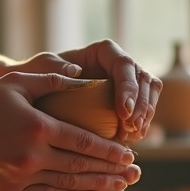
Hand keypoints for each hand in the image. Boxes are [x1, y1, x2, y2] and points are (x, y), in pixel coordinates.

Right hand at [0, 72, 140, 190]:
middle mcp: (32, 156)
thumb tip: (86, 77)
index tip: (129, 153)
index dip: (111, 150)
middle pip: (83, 167)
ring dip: (98, 187)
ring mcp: (20, 179)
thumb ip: (52, 79)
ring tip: (120, 187)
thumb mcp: (14, 82)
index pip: (85, 142)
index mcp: (38, 127)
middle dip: (113, 171)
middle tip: (136, 173)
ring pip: (69, 187)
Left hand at [12, 41, 160, 142]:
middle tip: (132, 128)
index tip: (123, 111)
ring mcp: (127, 82)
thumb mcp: (42, 67)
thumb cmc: (39, 76)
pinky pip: (144, 109)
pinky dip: (142, 123)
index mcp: (104, 51)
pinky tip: (131, 138)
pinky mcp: (128, 100)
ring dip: (146, 115)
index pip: (124, 64)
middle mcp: (120, 64)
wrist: (38, 92)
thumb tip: (75, 71)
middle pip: (143, 78)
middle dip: (142, 104)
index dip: (128, 87)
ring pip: (150, 93)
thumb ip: (54, 67)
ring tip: (133, 135)